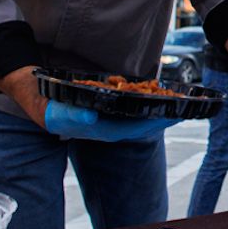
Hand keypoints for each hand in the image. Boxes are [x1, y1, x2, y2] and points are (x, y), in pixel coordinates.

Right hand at [43, 100, 176, 142]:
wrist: (41, 100)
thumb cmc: (51, 106)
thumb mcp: (58, 112)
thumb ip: (73, 117)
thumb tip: (91, 120)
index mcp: (102, 131)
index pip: (136, 130)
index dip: (156, 123)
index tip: (175, 114)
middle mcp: (110, 129)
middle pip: (144, 126)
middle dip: (165, 118)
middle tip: (187, 107)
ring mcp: (110, 122)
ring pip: (141, 120)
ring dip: (159, 112)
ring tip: (179, 102)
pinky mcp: (110, 114)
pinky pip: (134, 112)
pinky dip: (148, 105)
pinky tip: (159, 97)